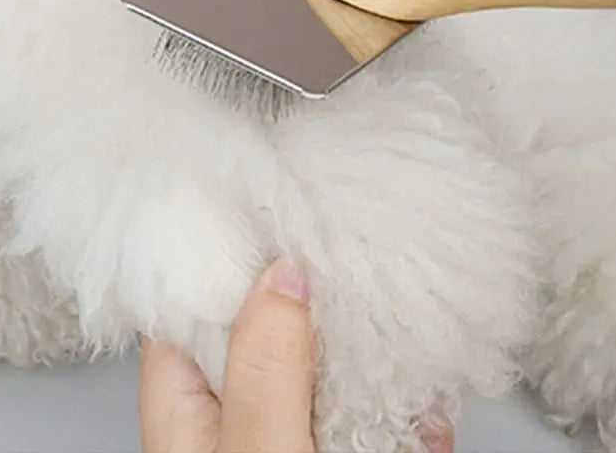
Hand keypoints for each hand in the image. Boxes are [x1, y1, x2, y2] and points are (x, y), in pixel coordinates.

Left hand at [138, 258, 454, 452]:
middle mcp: (239, 418)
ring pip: (327, 369)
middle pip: (266, 326)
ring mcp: (297, 441)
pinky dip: (402, 407)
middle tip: (347, 229)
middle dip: (310, 287)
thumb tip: (283, 274)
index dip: (218, 244)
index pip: (187, 303)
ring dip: (365, 340)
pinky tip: (429, 400)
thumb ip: (265, 368)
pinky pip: (373, 421)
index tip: (261, 188)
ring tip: (399, 297)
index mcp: (188, 409)